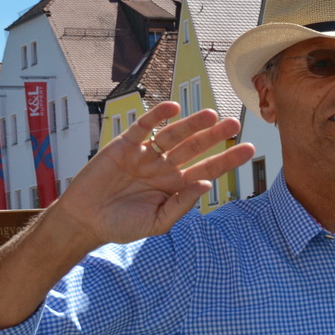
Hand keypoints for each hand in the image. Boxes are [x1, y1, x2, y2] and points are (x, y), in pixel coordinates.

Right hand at [48, 102, 253, 248]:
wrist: (85, 220)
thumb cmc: (121, 225)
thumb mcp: (157, 222)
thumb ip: (181, 204)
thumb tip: (206, 184)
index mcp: (175, 186)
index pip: (207, 169)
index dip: (227, 159)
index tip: (248, 150)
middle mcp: (164, 167)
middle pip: (194, 147)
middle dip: (214, 136)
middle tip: (234, 124)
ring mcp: (146, 154)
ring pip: (173, 135)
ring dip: (191, 124)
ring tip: (210, 115)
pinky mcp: (125, 145)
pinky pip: (143, 127)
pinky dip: (157, 117)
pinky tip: (172, 108)